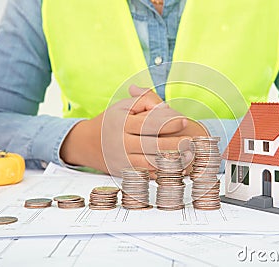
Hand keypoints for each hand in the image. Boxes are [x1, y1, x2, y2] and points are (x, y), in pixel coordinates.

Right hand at [60, 85, 192, 176]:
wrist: (86, 144)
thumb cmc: (111, 121)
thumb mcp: (123, 106)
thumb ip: (144, 101)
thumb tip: (165, 108)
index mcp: (122, 124)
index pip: (149, 123)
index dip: (168, 122)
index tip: (184, 120)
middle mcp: (121, 144)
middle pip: (153, 146)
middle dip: (175, 144)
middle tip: (192, 142)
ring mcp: (122, 161)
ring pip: (151, 164)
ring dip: (172, 162)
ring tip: (189, 157)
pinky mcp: (125, 173)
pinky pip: (146, 175)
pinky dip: (162, 173)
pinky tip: (177, 169)